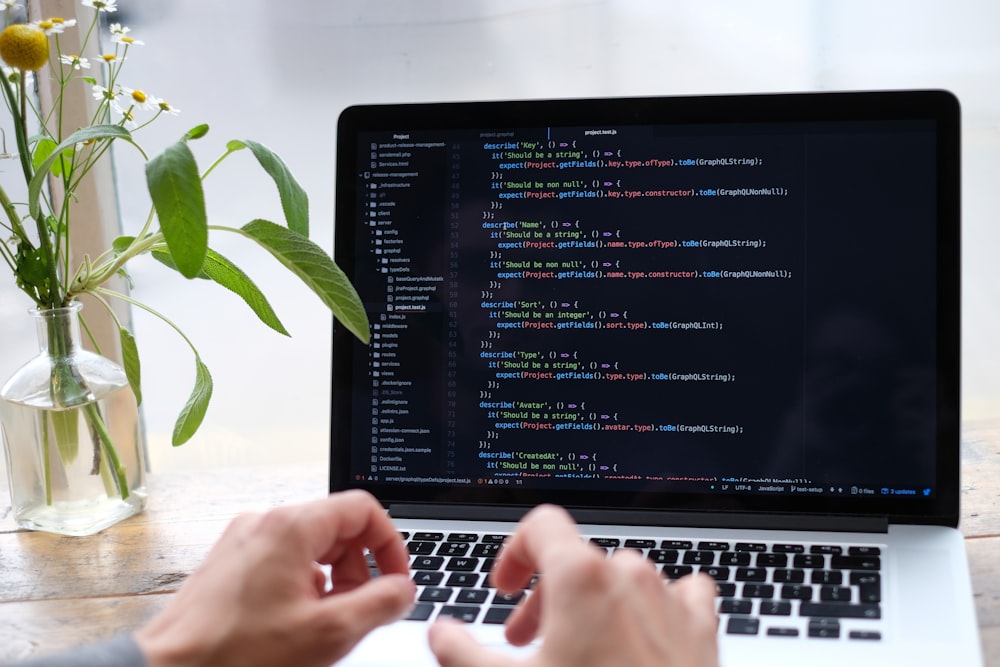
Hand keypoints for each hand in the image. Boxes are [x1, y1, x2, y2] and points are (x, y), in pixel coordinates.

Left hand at [136, 489, 414, 666]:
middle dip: (358, 570)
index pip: (363, 509)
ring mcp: (243, 540)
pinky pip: (283, 560)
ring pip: (311, 546)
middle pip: (337, 527)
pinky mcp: (230, 562)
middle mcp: (265, 522)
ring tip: (325, 623)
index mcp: (292, 527)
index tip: (396, 580)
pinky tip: (296, 624)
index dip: (390, 545)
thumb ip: (380, 604)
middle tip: (358, 611)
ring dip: (332, 581)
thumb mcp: (329, 633)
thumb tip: (403, 589)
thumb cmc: (238, 656)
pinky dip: (303, 586)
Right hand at [428, 504, 718, 666]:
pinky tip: (641, 639)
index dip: (513, 554)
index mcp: (582, 576)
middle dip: (545, 596)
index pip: (542, 525)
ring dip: (594, 605)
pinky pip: (682, 594)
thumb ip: (460, 652)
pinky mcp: (701, 630)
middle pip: (578, 560)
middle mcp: (630, 576)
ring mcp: (670, 600)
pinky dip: (655, 609)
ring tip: (579, 650)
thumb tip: (441, 633)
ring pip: (624, 578)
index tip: (505, 589)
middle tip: (526, 641)